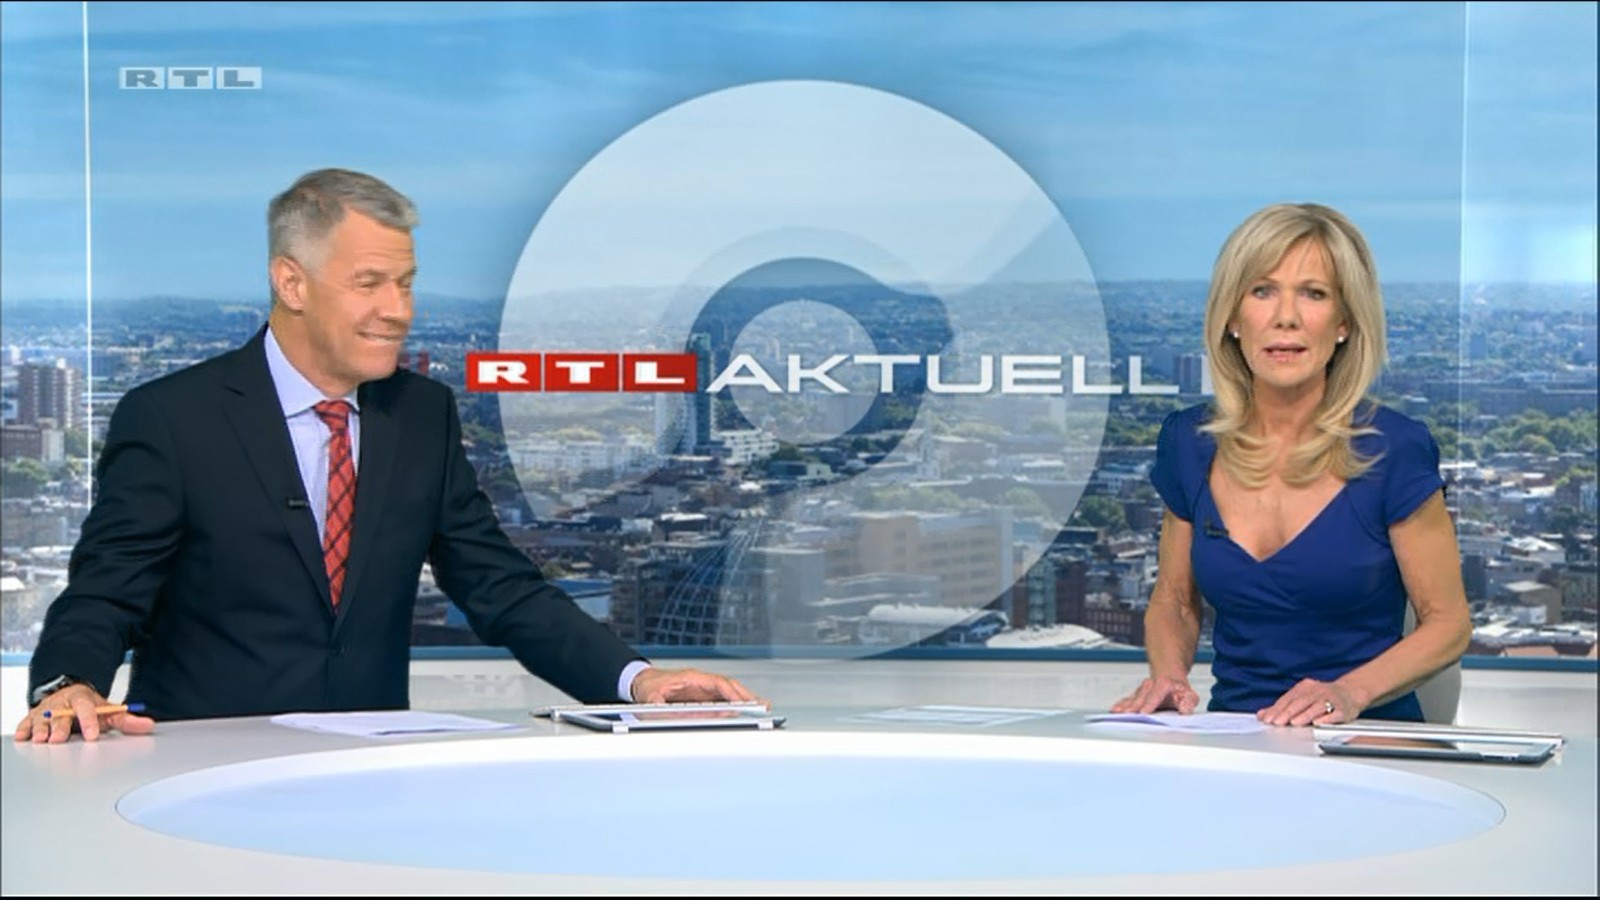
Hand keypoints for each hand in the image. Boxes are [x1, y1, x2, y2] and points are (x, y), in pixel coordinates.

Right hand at [13, 683, 156, 743]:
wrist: (69, 693)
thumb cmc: (89, 707)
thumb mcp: (108, 711)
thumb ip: (127, 720)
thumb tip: (148, 725)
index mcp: (82, 699)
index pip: (86, 708)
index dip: (89, 721)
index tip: (92, 735)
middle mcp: (62, 704)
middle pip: (60, 716)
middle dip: (60, 728)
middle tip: (59, 740)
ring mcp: (46, 710)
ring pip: (42, 720)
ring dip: (41, 730)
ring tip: (41, 740)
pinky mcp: (33, 717)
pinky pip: (26, 723)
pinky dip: (24, 730)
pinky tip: (23, 737)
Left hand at [629, 666, 764, 706]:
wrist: (640, 682)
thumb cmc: (647, 687)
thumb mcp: (650, 698)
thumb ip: (660, 706)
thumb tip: (670, 712)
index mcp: (690, 678)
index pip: (717, 683)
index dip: (731, 694)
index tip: (741, 704)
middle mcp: (699, 681)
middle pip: (728, 686)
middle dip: (746, 696)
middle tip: (762, 706)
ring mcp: (702, 688)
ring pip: (728, 692)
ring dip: (744, 699)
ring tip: (760, 708)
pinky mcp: (701, 696)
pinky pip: (722, 698)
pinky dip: (735, 704)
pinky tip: (743, 711)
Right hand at [1110, 676, 1198, 714]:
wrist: (1169, 677)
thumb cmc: (1178, 690)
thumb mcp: (1189, 695)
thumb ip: (1188, 702)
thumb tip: (1184, 709)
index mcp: (1164, 684)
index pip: (1155, 695)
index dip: (1149, 704)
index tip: (1143, 712)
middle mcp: (1150, 685)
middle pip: (1140, 698)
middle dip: (1134, 707)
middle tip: (1127, 716)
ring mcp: (1141, 690)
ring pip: (1132, 698)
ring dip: (1125, 706)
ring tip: (1117, 713)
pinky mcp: (1135, 695)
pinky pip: (1127, 700)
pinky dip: (1121, 705)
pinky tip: (1115, 710)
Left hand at [1257, 678, 1361, 726]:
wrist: (1350, 693)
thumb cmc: (1322, 698)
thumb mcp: (1301, 698)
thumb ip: (1282, 707)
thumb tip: (1262, 714)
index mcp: (1305, 688)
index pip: (1288, 699)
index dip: (1277, 709)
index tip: (1268, 719)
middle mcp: (1317, 692)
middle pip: (1300, 702)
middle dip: (1288, 712)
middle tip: (1277, 722)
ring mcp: (1331, 699)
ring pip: (1316, 707)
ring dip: (1304, 715)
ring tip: (1294, 723)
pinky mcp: (1343, 709)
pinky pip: (1334, 713)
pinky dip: (1326, 718)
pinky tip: (1317, 723)